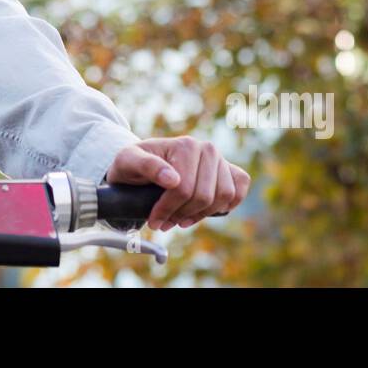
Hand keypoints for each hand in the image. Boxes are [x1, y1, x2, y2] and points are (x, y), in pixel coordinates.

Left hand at [105, 136, 250, 231]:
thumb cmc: (134, 164)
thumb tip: (172, 179)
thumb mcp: (128, 162)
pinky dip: (226, 205)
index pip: (184, 189)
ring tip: (181, 218)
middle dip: (182, 214)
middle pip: (204, 196)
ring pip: (223, 197)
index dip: (167, 210)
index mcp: (185, 145)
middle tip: (165, 222)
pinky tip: (205, 210)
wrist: (142, 163)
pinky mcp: (229, 171)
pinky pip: (238, 191)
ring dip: (201, 214)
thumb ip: (146, 166)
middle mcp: (207, 149)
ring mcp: (220, 160)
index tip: (154, 221)